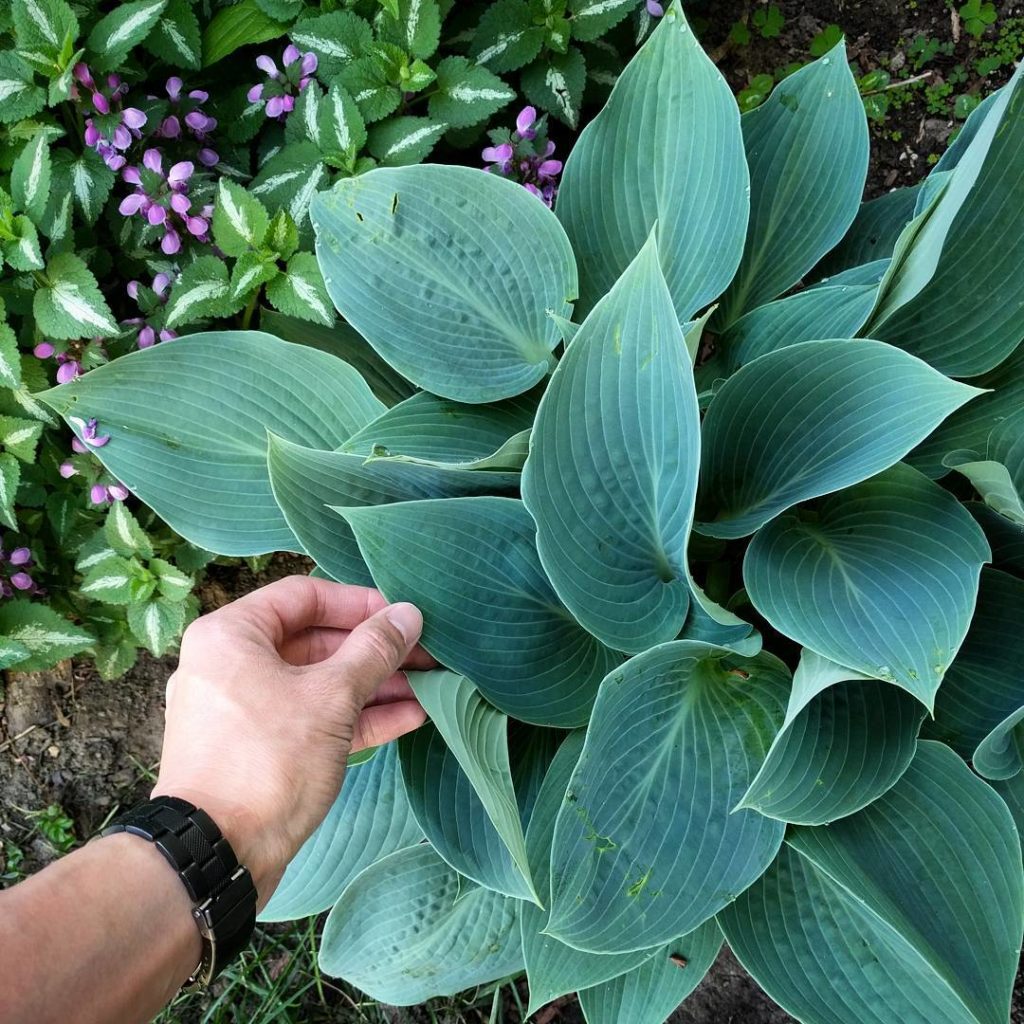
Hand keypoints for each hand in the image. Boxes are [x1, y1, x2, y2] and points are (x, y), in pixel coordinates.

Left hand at [152, 575, 432, 905]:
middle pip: (316, 641)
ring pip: (319, 684)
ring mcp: (246, 712)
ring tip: (430, 686)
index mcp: (232, 635)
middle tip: (428, 655)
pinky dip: (357, 717)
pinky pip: (313, 720)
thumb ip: (374, 650)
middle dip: (375, 649)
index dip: (360, 602)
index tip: (403, 618)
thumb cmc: (268, 759)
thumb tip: (409, 615)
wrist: (216, 856)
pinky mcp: (260, 751)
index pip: (305, 596)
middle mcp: (232, 665)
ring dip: (375, 684)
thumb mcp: (331, 697)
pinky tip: (409, 716)